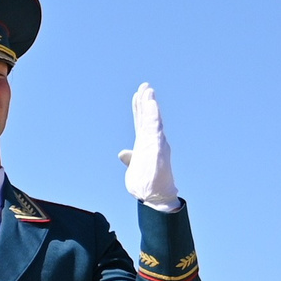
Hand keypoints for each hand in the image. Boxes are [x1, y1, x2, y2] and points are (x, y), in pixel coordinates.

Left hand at [119, 84, 179, 208]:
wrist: (154, 196)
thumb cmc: (147, 181)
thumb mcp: (135, 166)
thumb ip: (130, 157)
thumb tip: (122, 153)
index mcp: (145, 143)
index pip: (142, 122)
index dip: (140, 108)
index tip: (138, 94)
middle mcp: (152, 140)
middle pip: (148, 117)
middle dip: (146, 101)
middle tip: (145, 84)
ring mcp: (156, 144)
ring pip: (153, 120)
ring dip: (150, 106)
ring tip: (148, 90)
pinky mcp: (158, 149)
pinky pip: (156, 130)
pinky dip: (153, 117)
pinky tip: (152, 106)